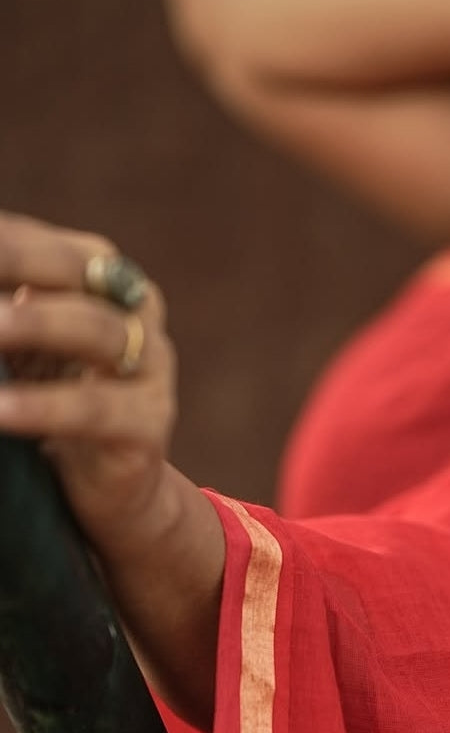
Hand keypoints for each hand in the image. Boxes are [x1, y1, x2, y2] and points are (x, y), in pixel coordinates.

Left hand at [0, 212, 175, 558]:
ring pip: (98, 331)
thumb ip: (5, 315)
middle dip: (19, 260)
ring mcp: (151, 368)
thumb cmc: (54, 401)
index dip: (6, 243)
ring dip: (37, 325)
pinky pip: (95, 409)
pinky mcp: (149, 424)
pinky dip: (45, 407)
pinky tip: (2, 410)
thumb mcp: (23, 348)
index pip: (48, 247)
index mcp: (105, 280)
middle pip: (82, 271)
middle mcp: (138, 314)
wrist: (111, 489)